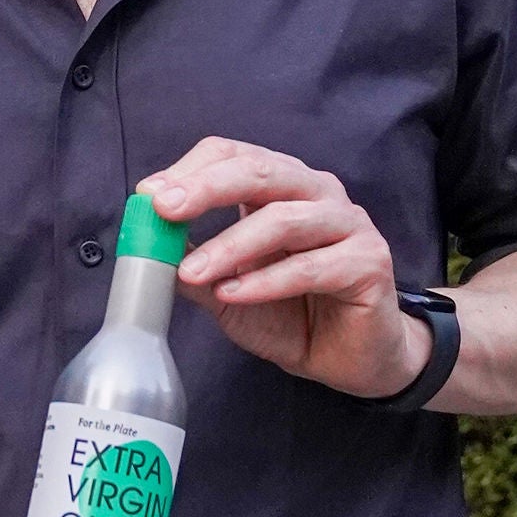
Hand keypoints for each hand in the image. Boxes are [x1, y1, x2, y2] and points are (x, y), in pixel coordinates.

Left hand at [142, 141, 424, 398]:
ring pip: (284, 219)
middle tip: (165, 210)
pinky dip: (266, 281)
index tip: (150, 195)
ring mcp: (348, 224)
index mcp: (282, 186)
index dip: (191, 170)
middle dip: (207, 188)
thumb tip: (147, 246)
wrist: (347, 360)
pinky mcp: (368, 262)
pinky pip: (311, 266)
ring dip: (231, 245)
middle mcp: (317, 194)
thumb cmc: (290, 314)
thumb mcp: (226, 290)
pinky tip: (233, 293)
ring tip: (192, 271)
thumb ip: (193, 264)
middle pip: (261, 172)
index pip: (235, 156)